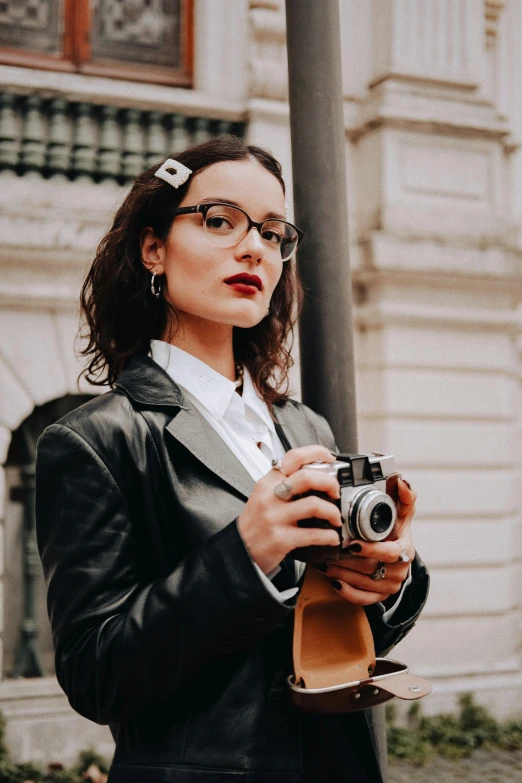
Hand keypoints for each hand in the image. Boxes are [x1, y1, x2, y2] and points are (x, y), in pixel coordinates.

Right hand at [238, 445, 341, 574]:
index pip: (293, 457)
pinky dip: (329, 536)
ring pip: (313, 505)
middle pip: (307, 477)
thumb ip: (284, 483)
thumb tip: (316, 476)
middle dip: (330, 483)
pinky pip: (313, 534)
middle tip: (335, 492)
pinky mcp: (281, 539)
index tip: (330, 458)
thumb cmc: (255, 523)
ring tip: (335, 518)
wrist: (239, 550)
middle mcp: (271, 497)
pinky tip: (332, 537)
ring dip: (332, 512)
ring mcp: (275, 518)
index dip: (316, 453)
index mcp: (268, 482)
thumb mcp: (263, 496)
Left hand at [315, 476, 416, 604]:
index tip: (353, 544)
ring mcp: (390, 586)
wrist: (397, 556)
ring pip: (362, 583)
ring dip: (341, 572)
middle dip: (346, 560)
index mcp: (405, 550)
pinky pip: (362, 599)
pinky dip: (346, 591)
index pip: (390, 553)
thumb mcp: (402, 514)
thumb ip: (403, 497)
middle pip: (370, 568)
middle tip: (327, 550)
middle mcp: (399, 570)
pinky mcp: (379, 597)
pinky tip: (333, 581)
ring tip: (323, 561)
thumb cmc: (395, 532)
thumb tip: (400, 479)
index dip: (371, 549)